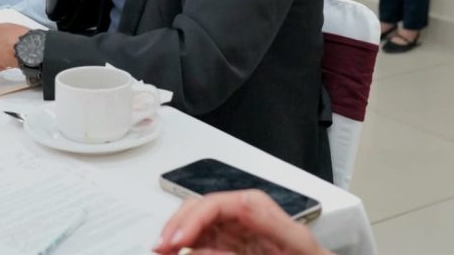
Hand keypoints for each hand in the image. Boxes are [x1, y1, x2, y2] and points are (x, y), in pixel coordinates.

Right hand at [154, 190, 330, 254]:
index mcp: (257, 207)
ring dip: (176, 236)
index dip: (191, 220)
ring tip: (161, 251)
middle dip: (176, 226)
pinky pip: (204, 240)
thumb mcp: (294, 244)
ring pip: (196, 224)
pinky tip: (177, 251)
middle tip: (160, 248)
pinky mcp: (232, 243)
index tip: (176, 241)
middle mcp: (243, 213)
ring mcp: (236, 228)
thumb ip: (253, 234)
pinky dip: (187, 246)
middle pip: (200, 209)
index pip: (216, 204)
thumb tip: (205, 246)